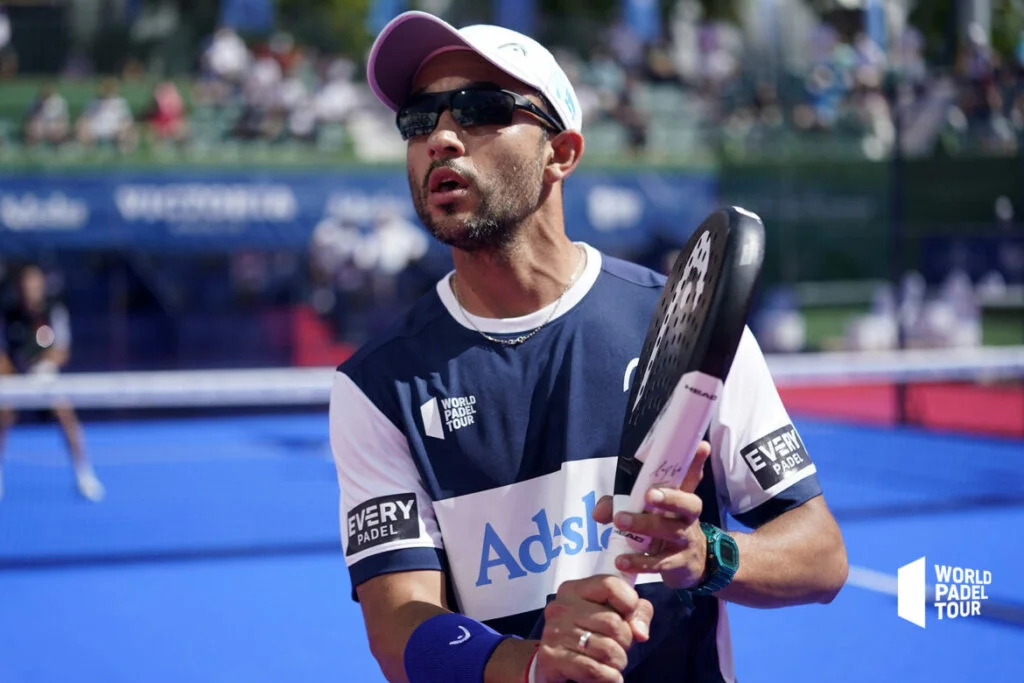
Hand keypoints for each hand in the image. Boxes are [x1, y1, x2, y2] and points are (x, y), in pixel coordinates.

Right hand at [533, 575, 652, 682]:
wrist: (555, 662)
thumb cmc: (589, 635)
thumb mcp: (613, 615)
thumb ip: (636, 613)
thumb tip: (640, 632)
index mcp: (574, 590)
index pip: (610, 585)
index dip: (630, 603)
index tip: (630, 618)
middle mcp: (561, 607)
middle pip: (613, 622)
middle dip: (625, 641)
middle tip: (619, 647)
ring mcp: (554, 632)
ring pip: (606, 649)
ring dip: (618, 662)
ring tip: (611, 662)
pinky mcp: (552, 657)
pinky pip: (594, 670)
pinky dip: (609, 677)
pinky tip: (608, 676)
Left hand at [592, 441, 711, 589]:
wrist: (691, 565)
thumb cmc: (664, 530)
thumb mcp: (645, 514)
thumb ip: (619, 506)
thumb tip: (598, 513)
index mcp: (681, 499)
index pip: (690, 477)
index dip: (696, 462)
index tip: (700, 446)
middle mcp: (687, 517)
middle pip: (687, 503)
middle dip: (669, 498)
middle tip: (648, 495)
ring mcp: (685, 540)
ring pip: (671, 530)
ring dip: (644, 525)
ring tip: (620, 521)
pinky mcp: (679, 564)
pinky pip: (660, 562)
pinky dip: (640, 561)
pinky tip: (622, 560)